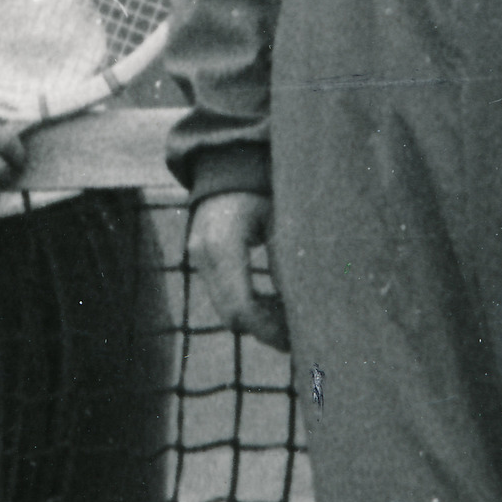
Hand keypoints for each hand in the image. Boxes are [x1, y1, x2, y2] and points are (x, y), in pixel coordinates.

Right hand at [188, 191, 287, 352]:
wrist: (231, 162)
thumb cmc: (264, 186)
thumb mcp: (281, 217)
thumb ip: (287, 258)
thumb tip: (303, 304)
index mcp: (223, 244)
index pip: (241, 306)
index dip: (269, 329)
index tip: (296, 339)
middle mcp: (203, 254)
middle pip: (232, 314)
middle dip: (266, 329)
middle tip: (300, 335)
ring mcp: (199, 258)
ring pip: (227, 309)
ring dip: (259, 320)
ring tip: (293, 321)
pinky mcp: (202, 260)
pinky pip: (224, 296)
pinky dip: (250, 306)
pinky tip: (276, 306)